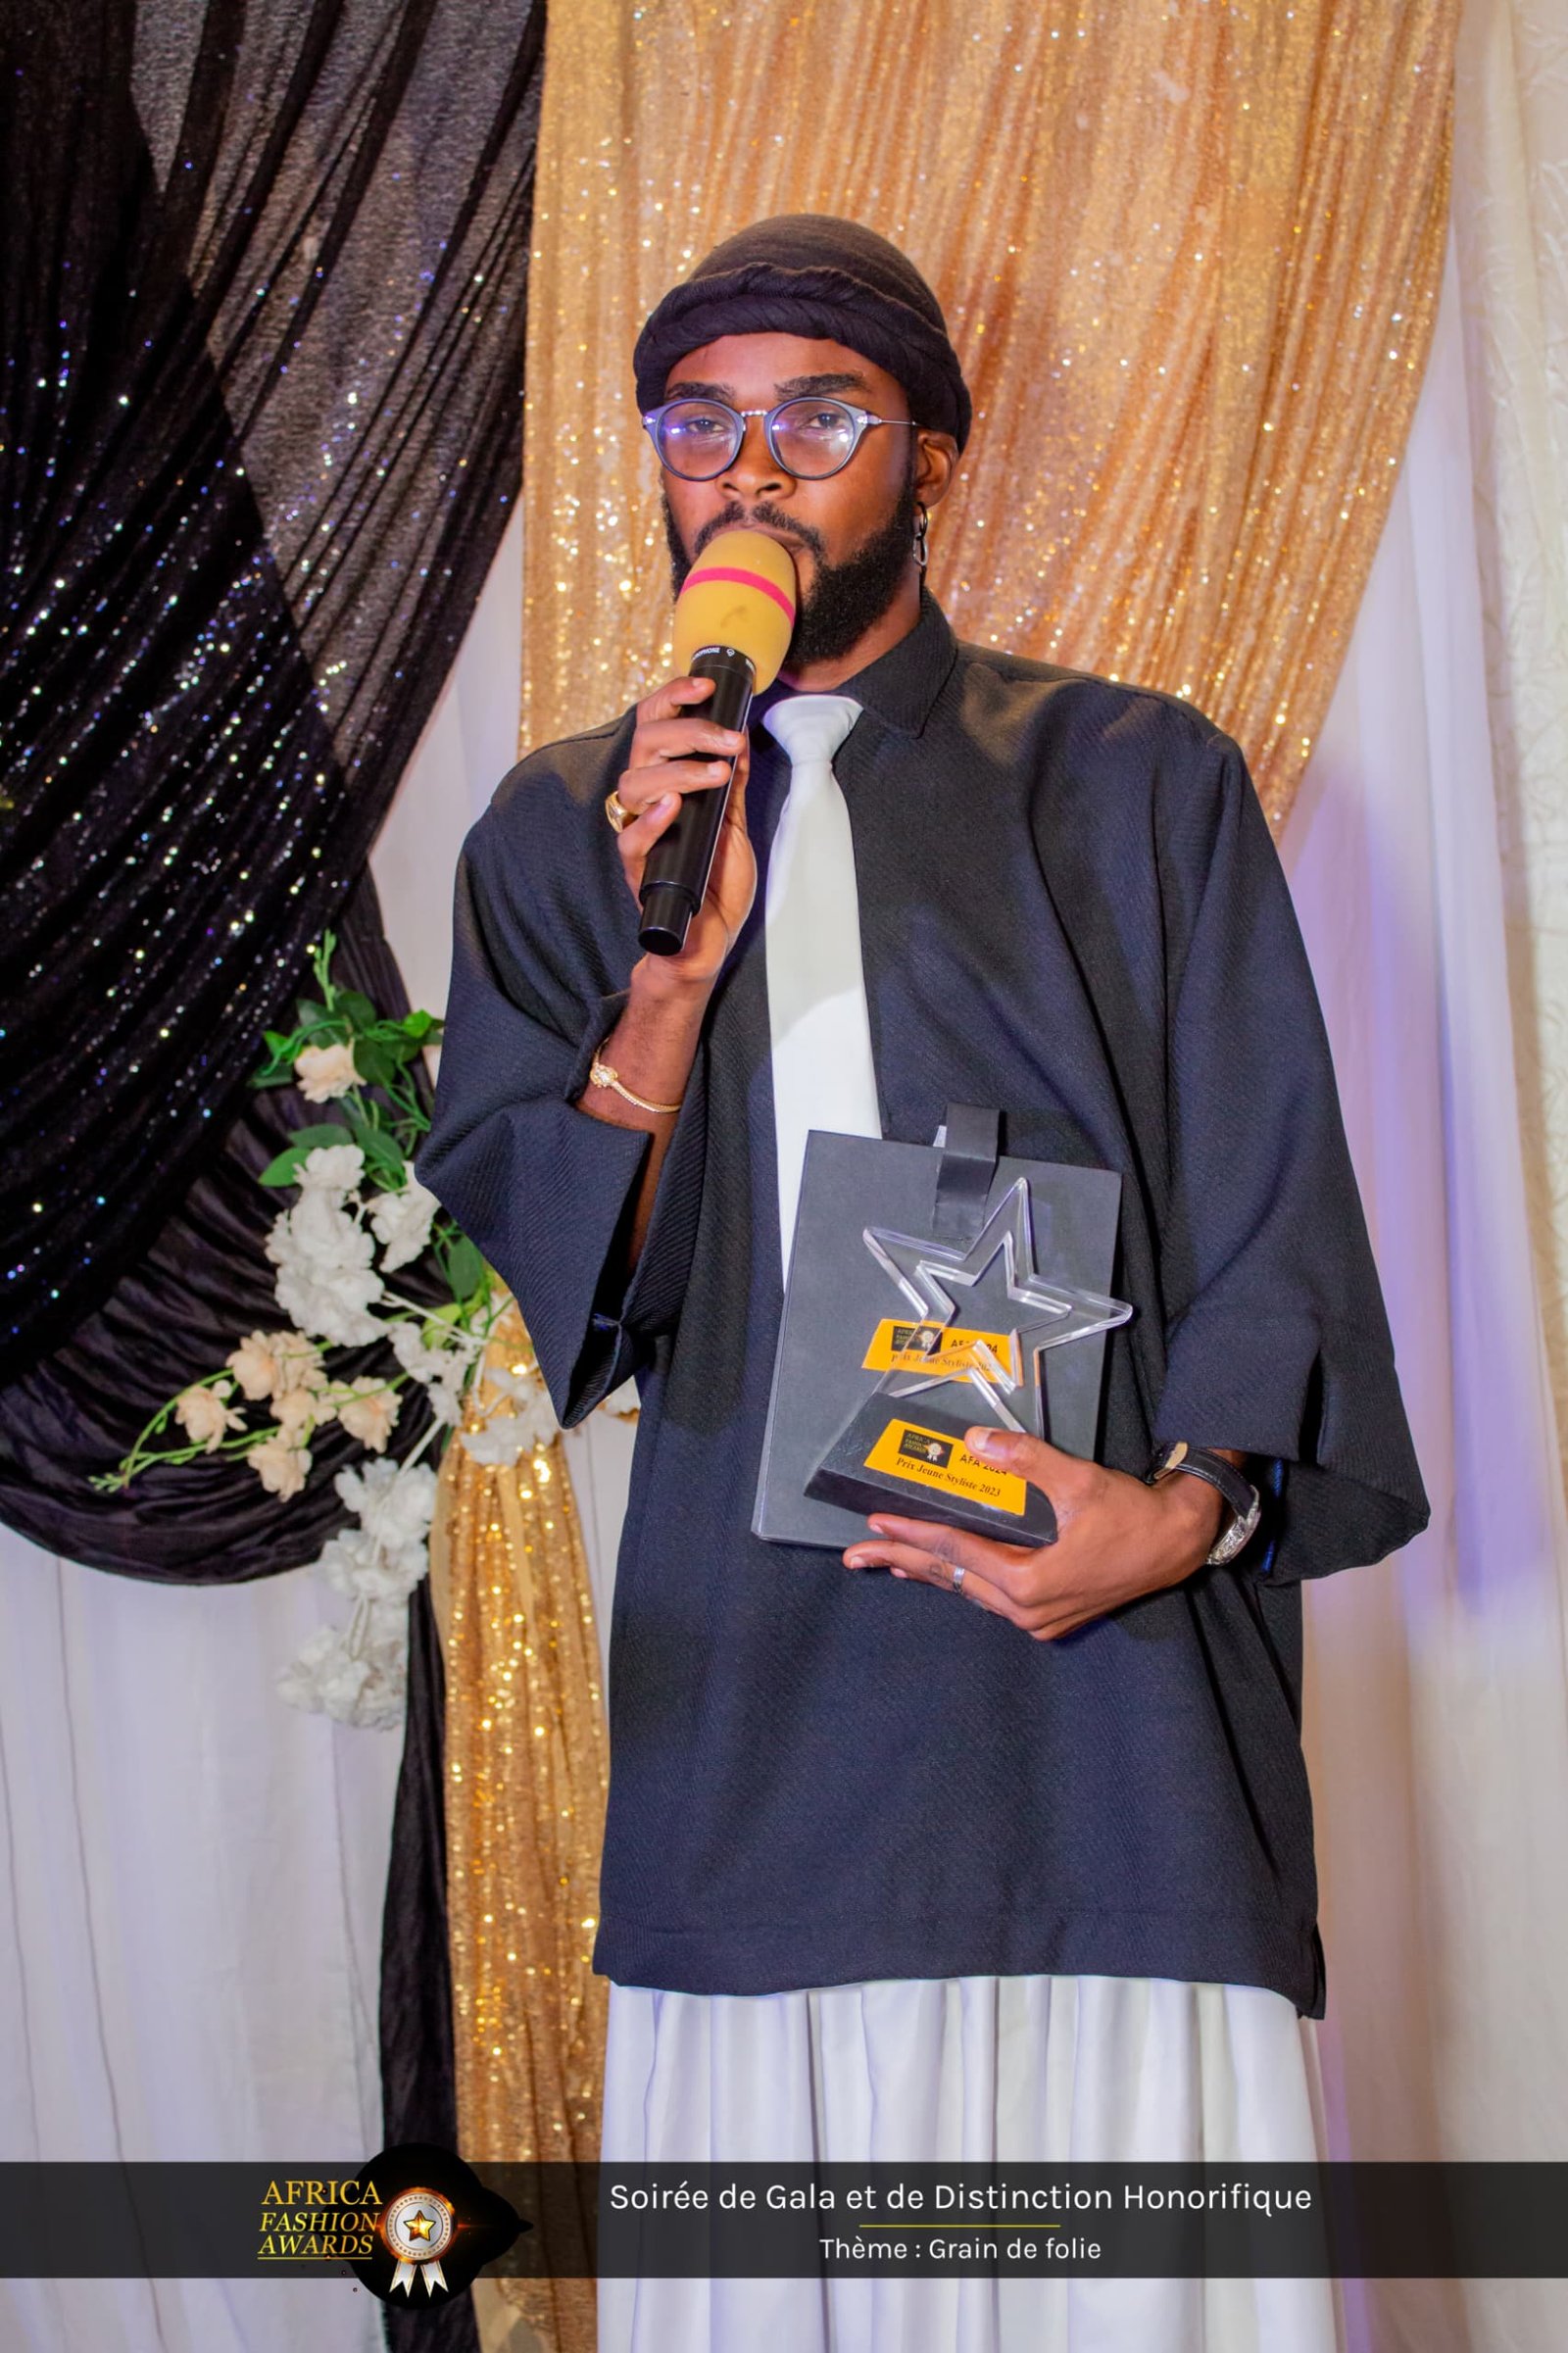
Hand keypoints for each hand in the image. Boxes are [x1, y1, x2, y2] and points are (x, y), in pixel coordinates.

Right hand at [613, 673, 754, 985]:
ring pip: (635, 784)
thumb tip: (741, 741)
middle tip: (728, 739)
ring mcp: (640, 836)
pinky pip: (631, 840)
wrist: (710, 939)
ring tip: (715, 774)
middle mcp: (646, 805)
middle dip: (688, 731)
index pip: (655, 726)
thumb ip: (734, 784)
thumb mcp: (734, 823)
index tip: (703, 684)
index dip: (672, 698)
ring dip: (678, 771)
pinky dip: (652, 820)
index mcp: (665, 785)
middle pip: (644, 746)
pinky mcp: (639, 870)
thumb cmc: (717, 883)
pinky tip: (674, 806)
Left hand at [842, 1426, 1225, 1640]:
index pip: (956, 1554)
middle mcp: (1028, 1610)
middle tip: (857, 1556)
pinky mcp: (1051, 1618)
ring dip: (933, 1573)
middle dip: (904, 1563)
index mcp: (1030, 1583)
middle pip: (954, 1579)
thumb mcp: (1078, 1481)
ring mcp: (1039, 1620)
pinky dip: (965, 1580)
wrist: (1177, 1544)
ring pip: (972, 1591)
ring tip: (891, 1561)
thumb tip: (975, 1442)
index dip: (913, 1536)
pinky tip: (947, 1571)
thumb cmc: (1131, 1515)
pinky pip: (994, 1597)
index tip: (876, 1526)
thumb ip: (1025, 1460)